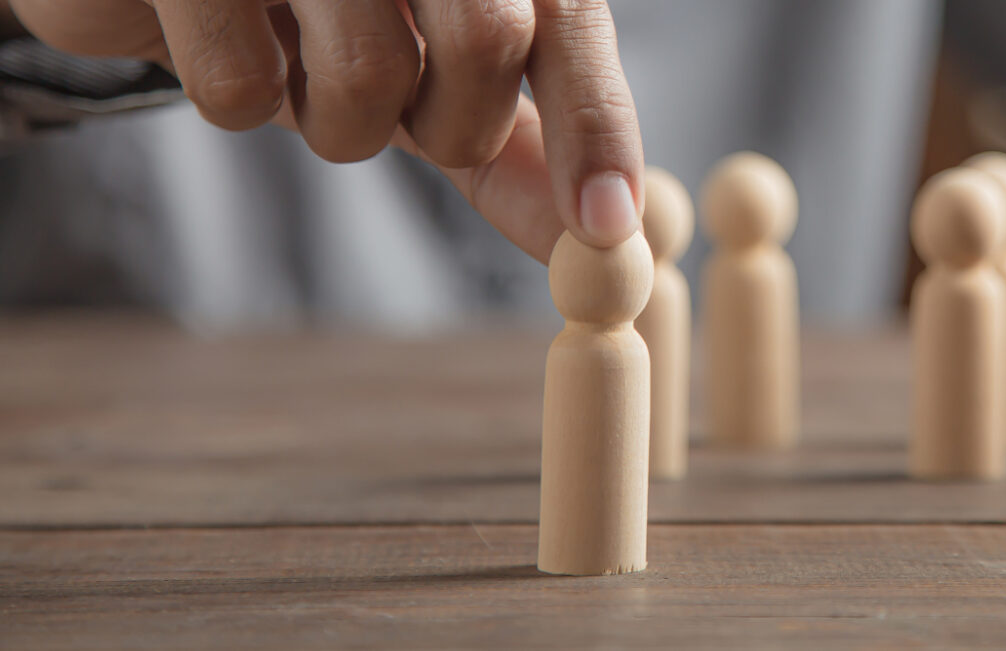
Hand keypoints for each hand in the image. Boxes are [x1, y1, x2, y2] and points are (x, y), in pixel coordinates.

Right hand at [6, 0, 641, 261]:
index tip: (606, 229)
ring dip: (342, 125)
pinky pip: (241, 85)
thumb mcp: (438, 74)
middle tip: (418, 125)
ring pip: (367, 76)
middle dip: (460, 124)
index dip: (595, 123)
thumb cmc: (325, 17)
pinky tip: (224, 35)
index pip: (564, 15)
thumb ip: (522, 145)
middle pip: (488, 38)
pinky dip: (239, 97)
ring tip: (304, 67)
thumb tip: (613, 234)